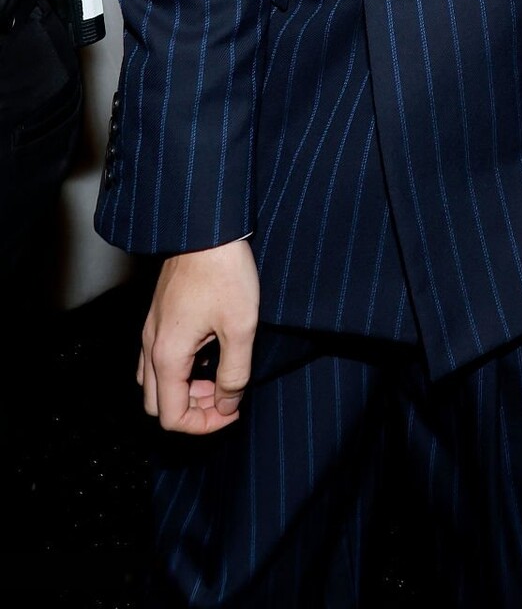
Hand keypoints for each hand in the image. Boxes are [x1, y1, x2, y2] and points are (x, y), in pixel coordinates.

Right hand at [139, 237, 259, 433]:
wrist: (208, 227)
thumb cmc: (225, 272)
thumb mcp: (241, 327)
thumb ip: (234, 374)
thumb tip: (227, 405)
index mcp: (167, 356)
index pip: (171, 418)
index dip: (204, 425)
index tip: (233, 411)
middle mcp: (150, 346)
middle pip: (158, 405)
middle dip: (192, 410)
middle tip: (226, 395)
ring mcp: (151, 330)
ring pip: (153, 382)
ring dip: (184, 390)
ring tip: (218, 375)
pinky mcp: (158, 316)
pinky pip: (157, 359)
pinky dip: (179, 370)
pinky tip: (207, 353)